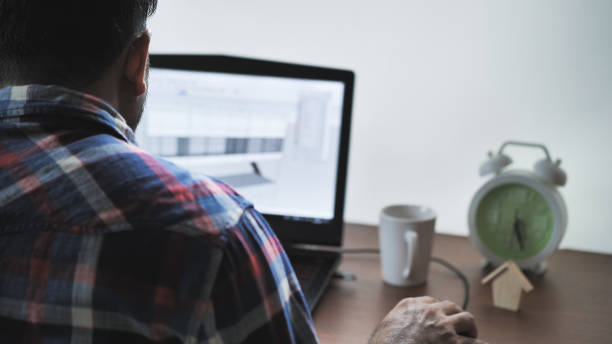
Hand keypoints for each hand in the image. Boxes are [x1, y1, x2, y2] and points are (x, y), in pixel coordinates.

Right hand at [369, 296, 486, 343]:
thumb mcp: (385, 329)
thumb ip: (396, 323)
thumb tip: (399, 329)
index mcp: (410, 307)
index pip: (431, 303)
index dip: (438, 313)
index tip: (440, 321)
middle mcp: (428, 312)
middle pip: (451, 307)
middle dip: (456, 318)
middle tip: (459, 330)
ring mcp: (443, 327)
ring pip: (467, 319)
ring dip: (470, 329)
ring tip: (471, 338)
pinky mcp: (454, 343)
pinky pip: (477, 343)